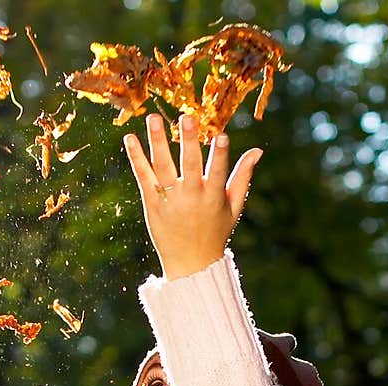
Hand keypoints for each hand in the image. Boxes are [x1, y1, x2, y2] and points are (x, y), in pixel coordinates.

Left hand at [123, 113, 261, 280]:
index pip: (218, 173)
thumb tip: (257, 151)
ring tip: (153, 118)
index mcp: (213, 198)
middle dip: (189, 142)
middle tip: (187, 118)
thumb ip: (242, 178)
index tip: (221, 136)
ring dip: (158, 141)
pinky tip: (130, 138)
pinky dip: (136, 158)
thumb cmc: (215, 233)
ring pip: (163, 167)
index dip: (220, 155)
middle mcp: (191, 198)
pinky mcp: (152, 204)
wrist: (190, 265)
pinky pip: (143, 177)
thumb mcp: (233, 208)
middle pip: (189, 165)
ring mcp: (169, 200)